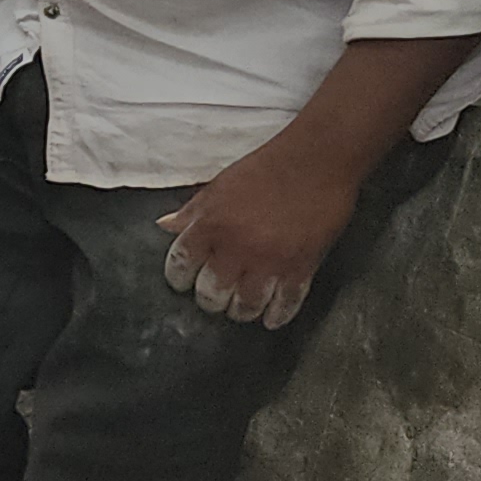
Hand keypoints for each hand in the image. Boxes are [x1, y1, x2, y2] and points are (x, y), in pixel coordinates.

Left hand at [157, 136, 363, 328]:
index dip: (178, 278)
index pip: (181, 264)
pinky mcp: (302, 267)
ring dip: (241, 311)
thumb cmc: (266, 169)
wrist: (316, 161)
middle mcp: (236, 247)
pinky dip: (277, 315)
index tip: (182, 283)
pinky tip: (271, 319)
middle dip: (209, 299)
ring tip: (240, 309)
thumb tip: (164, 226)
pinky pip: (285, 303)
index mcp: (211, 225)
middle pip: (212, 293)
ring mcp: (270, 261)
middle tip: (214, 298)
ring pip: (246, 305)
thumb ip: (192, 211)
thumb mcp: (219, 186)